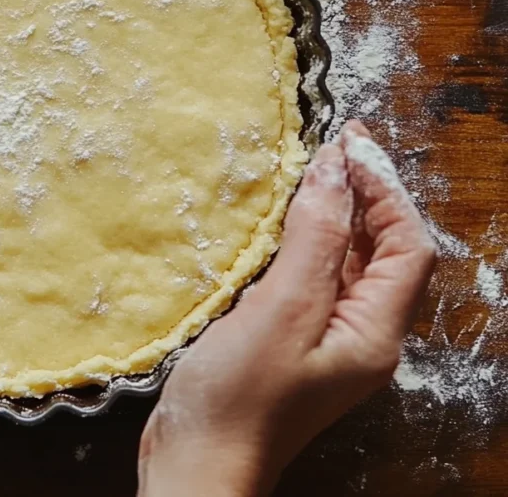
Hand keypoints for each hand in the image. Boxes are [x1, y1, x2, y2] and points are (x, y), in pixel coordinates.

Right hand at [138, 121, 436, 496]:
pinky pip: (317, 278)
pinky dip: (308, 241)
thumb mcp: (281, 310)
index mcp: (375, 332)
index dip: (385, 189)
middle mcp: (363, 334)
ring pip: (351, 262)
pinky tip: (282, 223)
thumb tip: (334, 172)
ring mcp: (329, 340)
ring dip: (338, 214)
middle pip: (385, 250)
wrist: (197, 461)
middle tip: (334, 144)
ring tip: (311, 171)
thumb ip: (313, 241)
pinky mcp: (296, 341)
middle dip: (367, 193)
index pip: (408, 244)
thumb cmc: (239, 395)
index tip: (347, 145)